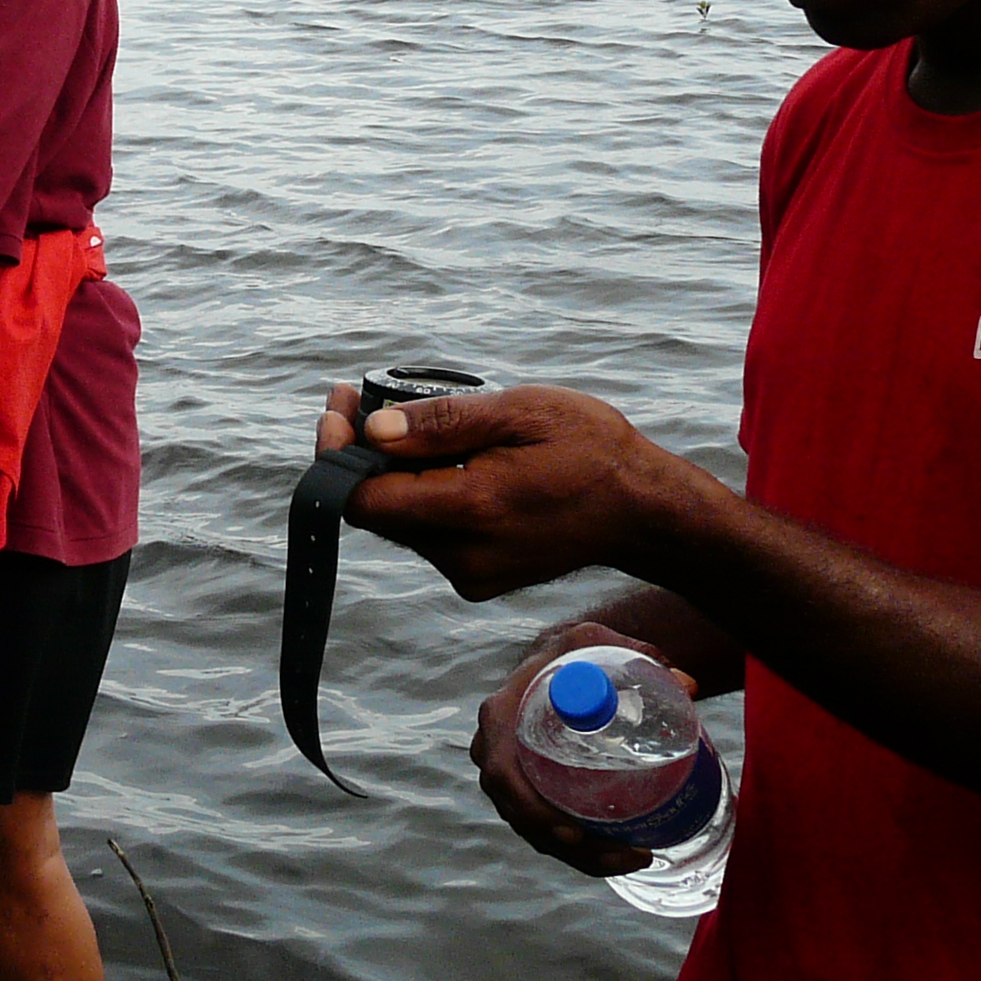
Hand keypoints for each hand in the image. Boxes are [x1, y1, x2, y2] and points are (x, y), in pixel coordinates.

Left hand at [336, 382, 712, 601]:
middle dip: (359, 456)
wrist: (643, 514)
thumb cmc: (592, 451)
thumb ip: (444, 424)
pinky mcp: (477, 580)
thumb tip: (374, 430)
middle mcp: (462, 555)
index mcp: (470, 510)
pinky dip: (421, 496)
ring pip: (399, 523)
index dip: (337, 454)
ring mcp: (469, 574)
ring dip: (390, 475)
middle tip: (359, 400)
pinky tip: (445, 462)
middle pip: (375, 511)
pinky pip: (428, 535)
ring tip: (407, 424)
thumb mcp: (522, 412)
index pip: (364, 499)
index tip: (338, 407)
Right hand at [473, 619, 692, 879]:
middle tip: (622, 853)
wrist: (560, 663)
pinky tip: (620, 856)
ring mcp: (511, 777)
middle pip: (522, 815)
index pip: (502, 774)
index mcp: (501, 716)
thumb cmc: (574, 653)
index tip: (573, 833)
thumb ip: (641, 657)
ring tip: (633, 857)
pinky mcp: (529, 792)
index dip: (531, 809)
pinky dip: (581, 852)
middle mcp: (497, 752)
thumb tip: (690, 687)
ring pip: (537, 832)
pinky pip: (546, 831)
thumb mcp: (597, 643)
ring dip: (582, 857)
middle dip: (572, 847)